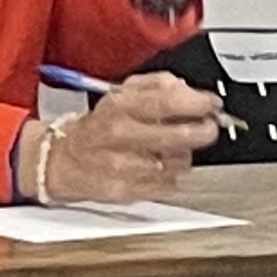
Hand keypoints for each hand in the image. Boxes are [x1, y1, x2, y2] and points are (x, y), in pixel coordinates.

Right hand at [39, 74, 221, 202]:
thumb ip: (159, 85)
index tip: (211, 105)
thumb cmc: (101, 126)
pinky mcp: (126, 191)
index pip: (167, 100)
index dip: (198, 103)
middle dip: (203, 131)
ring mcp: (123, 165)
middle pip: (180, 136)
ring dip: (183, 156)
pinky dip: (170, 176)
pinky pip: (168, 185)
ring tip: (171, 149)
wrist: (65, 160)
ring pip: (178, 163)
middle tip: (207, 127)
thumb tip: (191, 91)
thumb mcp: (123, 92)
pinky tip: (157, 167)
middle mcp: (120, 134)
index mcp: (120, 105)